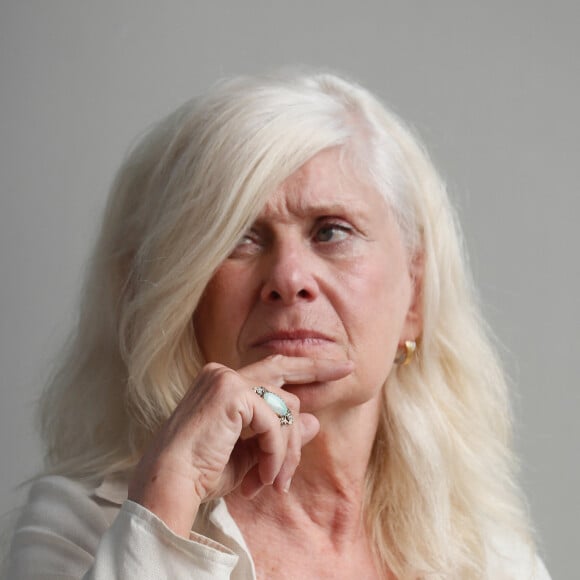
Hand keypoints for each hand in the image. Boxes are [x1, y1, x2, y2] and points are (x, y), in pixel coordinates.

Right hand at [128, 355, 352, 536]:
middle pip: (285, 371)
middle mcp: (224, 373)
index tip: (340, 366)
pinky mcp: (232, 393)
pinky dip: (276, 454)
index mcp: (223, 383)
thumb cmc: (203, 472)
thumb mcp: (250, 454)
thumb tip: (315, 421)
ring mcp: (227, 379)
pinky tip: (262, 477)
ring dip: (287, 451)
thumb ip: (279, 434)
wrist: (169, 485)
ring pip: (287, 409)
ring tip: (273, 481)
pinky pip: (276, 424)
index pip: (273, 369)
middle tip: (349, 369)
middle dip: (319, 371)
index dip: (307, 366)